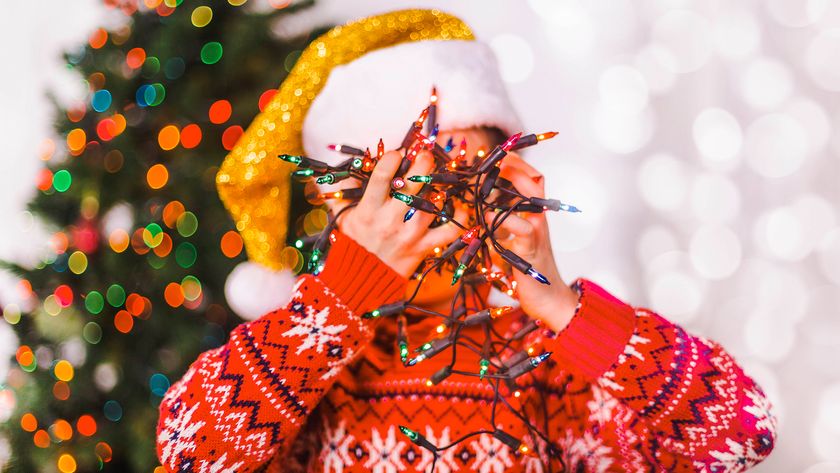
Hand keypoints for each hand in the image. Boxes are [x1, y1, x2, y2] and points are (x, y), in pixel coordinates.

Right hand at [337, 149, 465, 278]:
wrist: (360, 281)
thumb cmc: (352, 245)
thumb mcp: (341, 218)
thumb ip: (342, 192)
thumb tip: (350, 168)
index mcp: (368, 210)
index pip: (383, 175)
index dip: (394, 157)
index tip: (399, 153)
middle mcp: (390, 220)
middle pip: (413, 184)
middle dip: (423, 162)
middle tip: (426, 154)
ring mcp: (409, 235)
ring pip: (431, 203)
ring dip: (439, 186)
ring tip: (440, 176)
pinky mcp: (422, 248)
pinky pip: (448, 232)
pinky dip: (458, 218)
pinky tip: (457, 205)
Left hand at [485, 154, 579, 332]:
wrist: (549, 300)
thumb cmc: (527, 271)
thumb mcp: (510, 243)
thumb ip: (500, 227)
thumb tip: (480, 214)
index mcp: (534, 215)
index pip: (533, 179)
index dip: (518, 164)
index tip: (497, 155)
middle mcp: (539, 219)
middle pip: (535, 180)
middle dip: (514, 164)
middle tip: (493, 157)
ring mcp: (538, 233)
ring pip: (531, 198)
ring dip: (511, 184)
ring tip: (489, 176)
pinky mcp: (531, 250)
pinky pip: (523, 229)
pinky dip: (505, 220)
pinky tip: (487, 218)